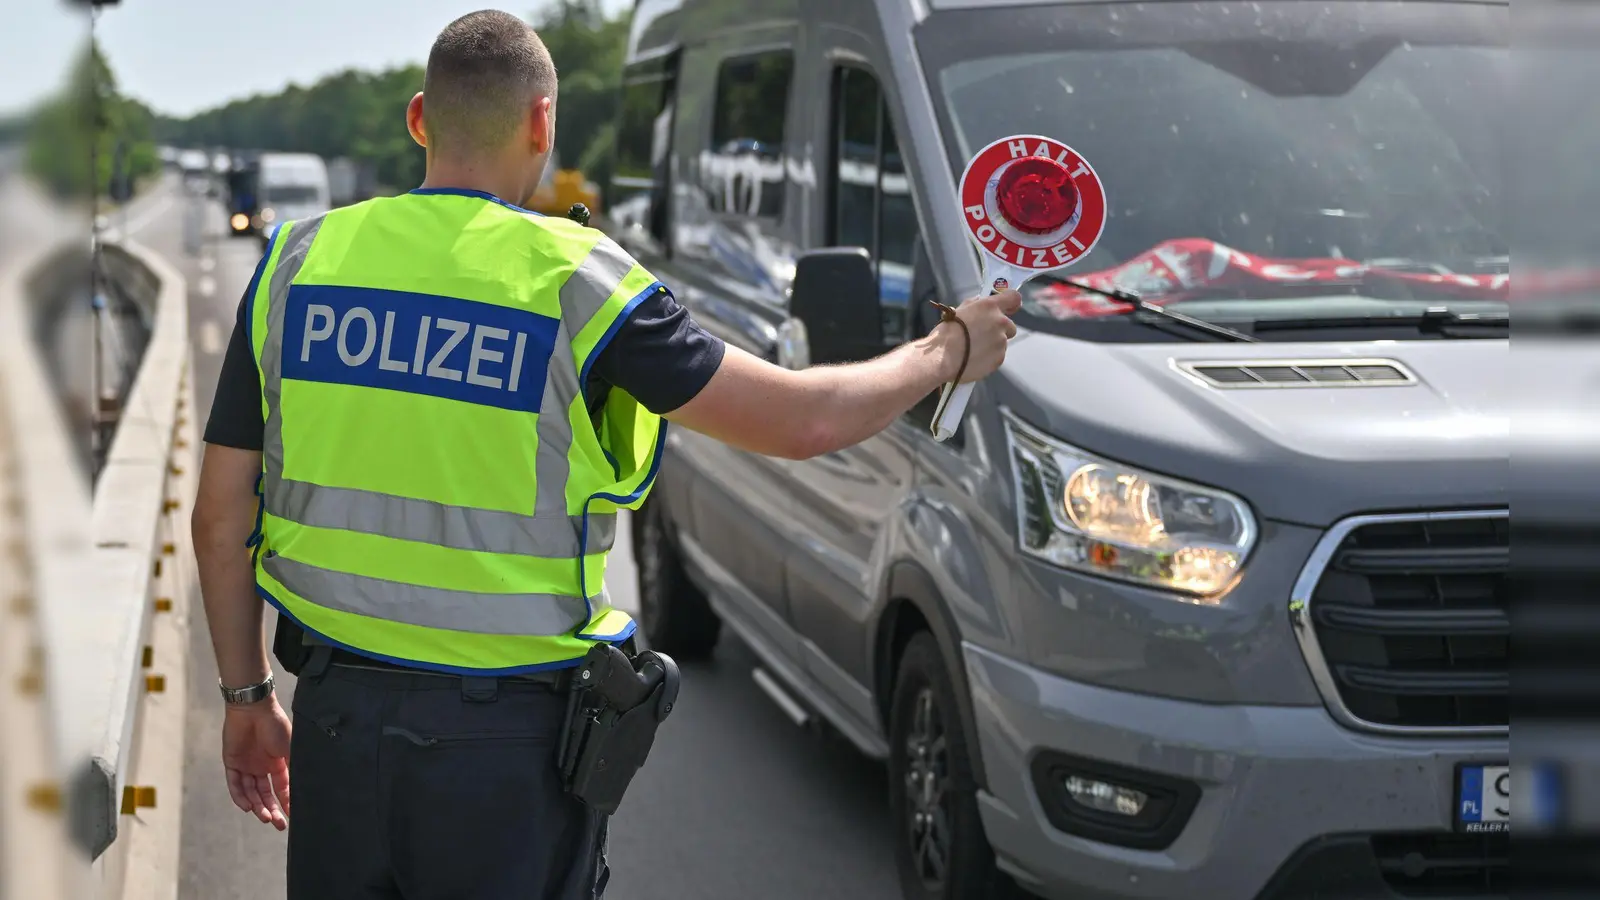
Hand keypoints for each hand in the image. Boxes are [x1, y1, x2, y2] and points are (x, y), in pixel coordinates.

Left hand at [222, 697, 291, 829]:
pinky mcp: (232, 764)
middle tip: (279, 825)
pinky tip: (248, 807)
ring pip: (251, 793)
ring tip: (265, 817)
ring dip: (258, 806)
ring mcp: (247, 766)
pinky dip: (240, 797)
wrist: (253, 709)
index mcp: (278, 763)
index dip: (287, 802)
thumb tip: (306, 786)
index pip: (282, 788)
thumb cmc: (275, 725)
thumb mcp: (289, 748)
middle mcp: (262, 768)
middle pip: (266, 795)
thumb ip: (293, 768)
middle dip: (273, 810)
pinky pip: (235, 785)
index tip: (293, 816)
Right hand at [934, 289, 1021, 383]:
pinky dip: (988, 358)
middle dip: (1000, 330)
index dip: (1012, 303)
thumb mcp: (960, 310)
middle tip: (983, 335)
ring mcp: (1001, 342)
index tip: (1008, 308)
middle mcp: (1000, 322)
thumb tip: (981, 306)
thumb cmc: (947, 332)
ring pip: (1002, 343)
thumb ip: (976, 306)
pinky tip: (973, 358)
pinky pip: (997, 356)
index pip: (1014, 298)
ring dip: (992, 345)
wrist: (942, 356)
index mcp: (990, 307)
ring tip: (973, 349)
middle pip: (1010, 326)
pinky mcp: (999, 359)